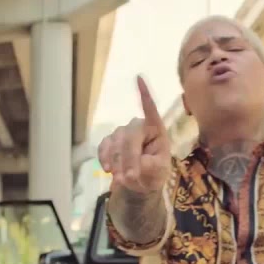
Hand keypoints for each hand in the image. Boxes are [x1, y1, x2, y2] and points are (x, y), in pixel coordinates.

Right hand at [98, 76, 170, 194]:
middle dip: (129, 157)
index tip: (139, 78)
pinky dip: (105, 158)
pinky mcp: (110, 142)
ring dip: (118, 162)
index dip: (144, 94)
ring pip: (116, 143)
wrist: (139, 185)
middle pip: (129, 135)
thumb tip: (135, 163)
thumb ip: (150, 164)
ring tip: (123, 180)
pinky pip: (104, 147)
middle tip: (130, 178)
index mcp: (155, 129)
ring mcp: (122, 133)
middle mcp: (138, 127)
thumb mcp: (159, 170)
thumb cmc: (154, 172)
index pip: (150, 109)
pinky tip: (107, 170)